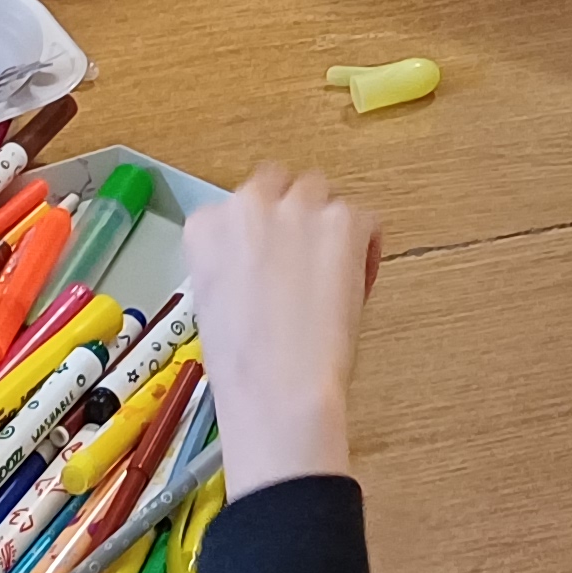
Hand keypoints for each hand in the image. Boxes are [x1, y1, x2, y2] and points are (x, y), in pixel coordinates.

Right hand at [180, 164, 379, 496]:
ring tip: (330, 272)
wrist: (280, 389)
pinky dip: (364, 248)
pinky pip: (362, 218)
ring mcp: (298, 208)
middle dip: (293, 213)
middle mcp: (248, 204)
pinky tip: (355, 283)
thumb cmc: (243, 367)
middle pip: (280, 183)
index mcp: (207, 228)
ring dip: (326, 223)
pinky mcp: (343, 221)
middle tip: (304, 258)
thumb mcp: (213, 302)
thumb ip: (232, 262)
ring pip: (321, 193)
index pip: (238, 206)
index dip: (259, 234)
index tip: (269, 261)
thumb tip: (263, 261)